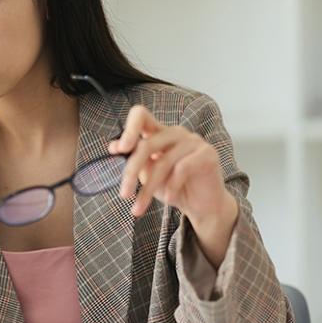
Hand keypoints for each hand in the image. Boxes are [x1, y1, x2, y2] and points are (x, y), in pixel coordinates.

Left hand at [108, 105, 236, 238]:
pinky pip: (182, 168)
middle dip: (131, 172)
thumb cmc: (172, 188)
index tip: (119, 150)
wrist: (202, 206)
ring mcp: (194, 140)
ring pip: (163, 162)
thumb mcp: (147, 175)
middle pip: (147, 145)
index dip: (129, 129)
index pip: (141, 115)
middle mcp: (176, 132)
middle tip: (124, 194)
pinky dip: (172, 186)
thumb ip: (134, 159)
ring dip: (148, 189)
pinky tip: (168, 198)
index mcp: (159, 133)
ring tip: (140, 207)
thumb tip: (113, 147)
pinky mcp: (208, 153)